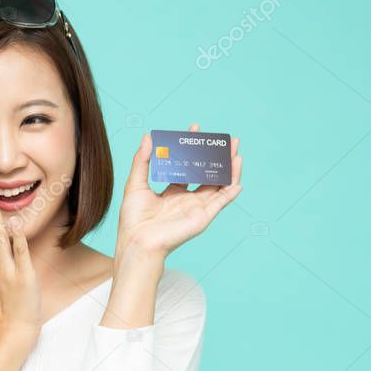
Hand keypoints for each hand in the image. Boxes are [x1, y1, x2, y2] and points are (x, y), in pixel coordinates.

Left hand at [117, 122, 243, 256]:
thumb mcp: (135, 183)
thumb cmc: (133, 218)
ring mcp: (197, 208)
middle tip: (225, 139)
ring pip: (219, 185)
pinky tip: (238, 178)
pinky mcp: (203, 217)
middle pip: (207, 174)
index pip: (187, 167)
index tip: (195, 129)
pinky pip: (221, 202)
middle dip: (217, 156)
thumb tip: (148, 137)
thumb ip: (142, 160)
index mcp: (172, 193)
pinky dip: (231, 191)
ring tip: (236, 151)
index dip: (192, 149)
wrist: (138, 241)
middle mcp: (187, 200)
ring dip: (229, 169)